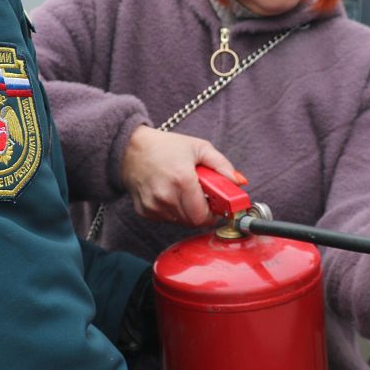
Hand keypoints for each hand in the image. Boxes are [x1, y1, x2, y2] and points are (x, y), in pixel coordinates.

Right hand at [119, 126, 238, 226]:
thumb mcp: (199, 148)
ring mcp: (153, 205)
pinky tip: (169, 194)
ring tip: (183, 191)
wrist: (130, 148)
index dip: (214, 214)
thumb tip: (239, 182)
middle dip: (201, 212)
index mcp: (182, 180)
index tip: (216, 206)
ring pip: (180, 221)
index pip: (203, 216)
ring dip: (187, 211)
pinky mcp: (144, 211)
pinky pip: (166, 219)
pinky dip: (172, 211)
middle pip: (193, 221)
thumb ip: (222, 165)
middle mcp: (166, 196)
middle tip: (201, 196)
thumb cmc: (165, 147)